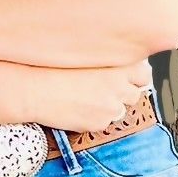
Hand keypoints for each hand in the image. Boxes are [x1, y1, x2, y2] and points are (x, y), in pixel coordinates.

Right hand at [26, 61, 154, 129]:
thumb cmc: (53, 66)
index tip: (126, 76)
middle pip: (135, 93)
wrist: (34, 89)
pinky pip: (104, 121)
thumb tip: (123, 65)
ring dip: (110, 105)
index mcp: (119, 64)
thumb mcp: (86, 53)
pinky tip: (78, 107)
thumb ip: (108, 58)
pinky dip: (95, 116)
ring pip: (120, 109)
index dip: (135, 75)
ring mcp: (111, 106)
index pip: (144, 73)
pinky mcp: (100, 123)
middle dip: (124, 92)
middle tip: (105, 88)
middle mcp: (120, 86)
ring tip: (87, 97)